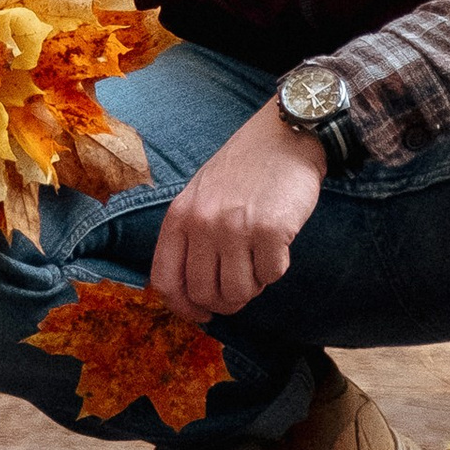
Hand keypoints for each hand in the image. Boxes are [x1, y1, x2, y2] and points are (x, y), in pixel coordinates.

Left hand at [148, 99, 325, 317]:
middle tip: (241, 287)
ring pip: (238, 292)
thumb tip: (192, 295)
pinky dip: (276, 267)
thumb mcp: (201, 195)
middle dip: (225, 301)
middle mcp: (202, 223)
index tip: (201, 314)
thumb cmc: (243, 169)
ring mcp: (235, 227)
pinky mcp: (270, 231)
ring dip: (252, 285)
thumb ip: (191, 237)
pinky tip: (278, 243)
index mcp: (179, 216)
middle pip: (204, 293)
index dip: (183, 307)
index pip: (166, 280)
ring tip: (258, 260)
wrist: (283, 135)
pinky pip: (271, 275)